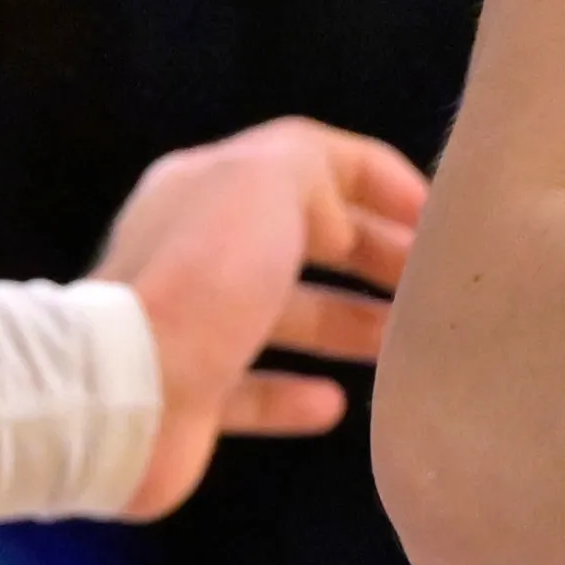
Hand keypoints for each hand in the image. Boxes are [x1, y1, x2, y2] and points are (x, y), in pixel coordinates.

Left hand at [96, 113, 428, 522]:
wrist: (121, 389)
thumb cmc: (206, 274)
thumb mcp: (270, 182)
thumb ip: (319, 169)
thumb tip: (350, 211)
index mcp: (214, 184)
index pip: (313, 161)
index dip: (383, 182)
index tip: (443, 218)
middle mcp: (199, 247)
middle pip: (305, 239)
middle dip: (375, 253)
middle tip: (438, 282)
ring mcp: (193, 324)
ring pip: (287, 314)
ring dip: (348, 322)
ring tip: (410, 341)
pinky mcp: (191, 396)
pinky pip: (255, 389)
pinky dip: (296, 394)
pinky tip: (338, 402)